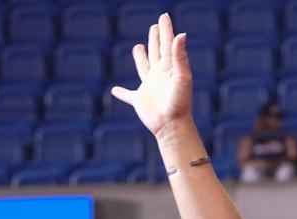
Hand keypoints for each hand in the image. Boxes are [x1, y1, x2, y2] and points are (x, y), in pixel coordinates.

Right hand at [110, 13, 192, 139]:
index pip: (167, 44)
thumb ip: (179, 56)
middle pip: (156, 52)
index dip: (166, 30)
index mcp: (169, 68)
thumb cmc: (179, 102)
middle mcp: (159, 75)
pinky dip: (121, 93)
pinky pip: (128, 95)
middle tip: (154, 26)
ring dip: (140, 57)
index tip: (164, 16)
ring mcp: (149, 87)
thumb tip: (181, 34)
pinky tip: (114, 90)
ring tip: (138, 47)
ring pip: (143, 67)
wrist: (172, 125)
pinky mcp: (139, 100)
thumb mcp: (181, 77)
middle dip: (156, 39)